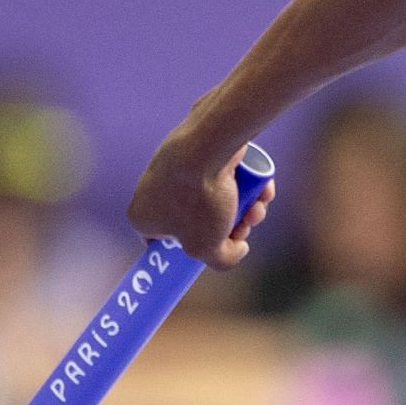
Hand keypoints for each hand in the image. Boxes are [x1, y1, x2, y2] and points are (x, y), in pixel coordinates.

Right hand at [127, 135, 274, 268]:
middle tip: (244, 226)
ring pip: (219, 200)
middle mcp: (153, 190)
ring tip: (258, 204)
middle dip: (230, 227)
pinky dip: (247, 184)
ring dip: (245, 207)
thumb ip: (221, 260)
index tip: (214, 248)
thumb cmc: (199, 198)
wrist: (210, 144)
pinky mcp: (199, 151)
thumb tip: (237, 248)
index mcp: (143, 217)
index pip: (164, 244)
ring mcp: (176, 168)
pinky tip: (263, 186)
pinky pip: (225, 176)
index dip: (192, 250)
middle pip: (201, 222)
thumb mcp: (207, 247)